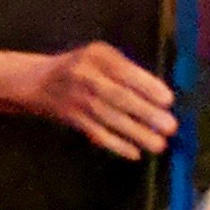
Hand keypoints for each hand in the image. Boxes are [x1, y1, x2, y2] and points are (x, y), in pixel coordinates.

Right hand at [30, 40, 177, 158]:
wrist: (39, 82)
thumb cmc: (83, 67)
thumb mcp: (100, 57)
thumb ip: (126, 70)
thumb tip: (160, 97)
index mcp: (96, 55)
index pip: (125, 71)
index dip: (147, 86)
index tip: (168, 100)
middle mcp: (85, 76)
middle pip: (118, 97)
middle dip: (146, 113)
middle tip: (170, 126)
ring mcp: (77, 99)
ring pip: (110, 119)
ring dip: (136, 133)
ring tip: (159, 144)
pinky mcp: (73, 119)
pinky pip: (97, 134)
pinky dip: (117, 145)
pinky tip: (135, 153)